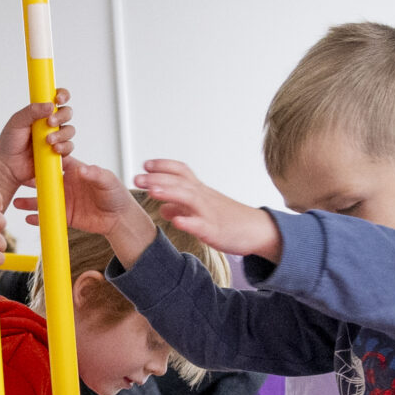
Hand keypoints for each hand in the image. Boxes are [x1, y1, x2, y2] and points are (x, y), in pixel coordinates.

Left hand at [0, 88, 73, 204]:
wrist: (8, 166)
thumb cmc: (10, 142)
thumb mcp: (16, 122)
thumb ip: (31, 111)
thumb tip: (50, 105)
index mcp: (41, 111)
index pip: (57, 98)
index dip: (62, 95)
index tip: (58, 99)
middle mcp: (51, 123)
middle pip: (67, 113)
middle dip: (62, 116)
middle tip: (49, 123)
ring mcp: (56, 137)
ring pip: (70, 130)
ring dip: (61, 134)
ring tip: (48, 141)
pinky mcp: (58, 151)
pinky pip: (69, 147)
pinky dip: (64, 147)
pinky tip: (54, 149)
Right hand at [23, 158, 152, 266]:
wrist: (120, 218)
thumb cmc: (116, 194)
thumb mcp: (108, 180)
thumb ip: (95, 174)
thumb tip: (82, 169)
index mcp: (75, 170)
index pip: (56, 162)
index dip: (45, 159)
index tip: (33, 158)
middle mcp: (67, 184)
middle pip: (44, 181)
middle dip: (30, 181)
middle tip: (17, 179)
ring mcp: (64, 200)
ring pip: (43, 200)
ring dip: (29, 201)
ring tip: (17, 202)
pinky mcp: (65, 215)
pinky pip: (48, 216)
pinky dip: (38, 218)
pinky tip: (28, 218)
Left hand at [131, 160, 280, 260]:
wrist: (257, 230)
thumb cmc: (230, 220)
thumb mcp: (202, 212)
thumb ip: (182, 208)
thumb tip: (164, 209)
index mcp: (200, 191)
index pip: (181, 171)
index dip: (163, 166)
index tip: (145, 164)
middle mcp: (203, 197)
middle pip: (179, 182)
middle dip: (157, 178)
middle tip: (136, 177)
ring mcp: (209, 213)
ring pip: (188, 199)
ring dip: (169, 193)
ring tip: (150, 191)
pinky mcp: (215, 230)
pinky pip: (201, 225)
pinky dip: (188, 222)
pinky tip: (176, 221)